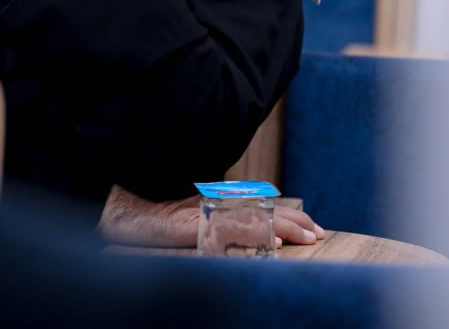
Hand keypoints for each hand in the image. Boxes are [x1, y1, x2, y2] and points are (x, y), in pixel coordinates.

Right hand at [97, 185, 324, 247]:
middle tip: (317, 233)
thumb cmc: (164, 220)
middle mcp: (217, 205)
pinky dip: (252, 236)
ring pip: (252, 219)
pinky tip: (271, 243)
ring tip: (304, 237)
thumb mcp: (200, 218)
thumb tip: (257, 235)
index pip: (262, 208)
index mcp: (222, 203)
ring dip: (281, 227)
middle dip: (293, 221)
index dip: (289, 217)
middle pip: (263, 211)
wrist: (131, 214)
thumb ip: (222, 222)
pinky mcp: (196, 225)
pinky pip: (229, 231)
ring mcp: (207, 214)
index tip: (312, 228)